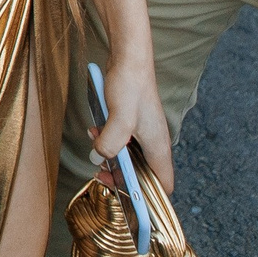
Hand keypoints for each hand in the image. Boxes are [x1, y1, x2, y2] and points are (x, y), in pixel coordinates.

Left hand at [92, 55, 175, 192]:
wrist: (129, 59)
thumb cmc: (130, 86)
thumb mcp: (119, 118)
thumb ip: (110, 143)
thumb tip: (100, 159)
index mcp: (159, 147)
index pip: (163, 185)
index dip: (148, 197)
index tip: (126, 196)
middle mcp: (154, 143)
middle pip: (142, 174)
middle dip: (121, 177)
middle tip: (100, 174)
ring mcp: (144, 133)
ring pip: (129, 158)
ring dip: (111, 156)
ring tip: (95, 147)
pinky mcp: (132, 124)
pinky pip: (121, 141)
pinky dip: (108, 141)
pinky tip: (95, 131)